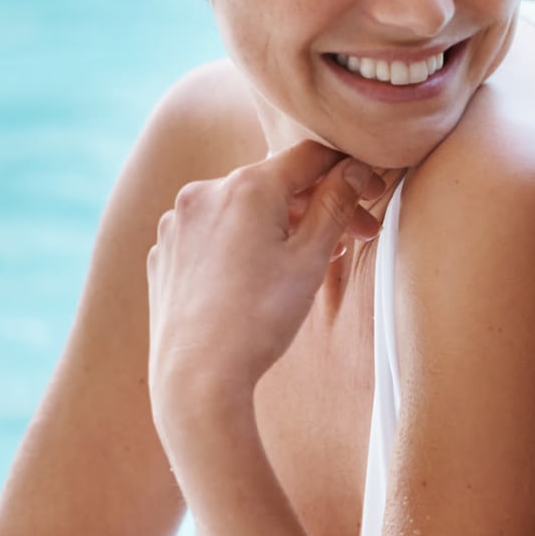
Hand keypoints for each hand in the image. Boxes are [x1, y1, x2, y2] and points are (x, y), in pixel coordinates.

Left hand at [145, 141, 382, 448]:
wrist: (196, 380)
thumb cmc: (259, 320)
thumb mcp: (311, 259)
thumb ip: (335, 204)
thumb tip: (355, 170)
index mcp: (246, 186)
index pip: (309, 156)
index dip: (347, 169)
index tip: (370, 193)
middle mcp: (204, 193)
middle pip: (275, 183)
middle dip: (317, 205)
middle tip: (354, 237)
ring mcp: (177, 223)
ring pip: (241, 209)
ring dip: (279, 225)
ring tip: (309, 262)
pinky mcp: (164, 254)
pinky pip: (212, 235)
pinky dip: (240, 245)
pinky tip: (258, 279)